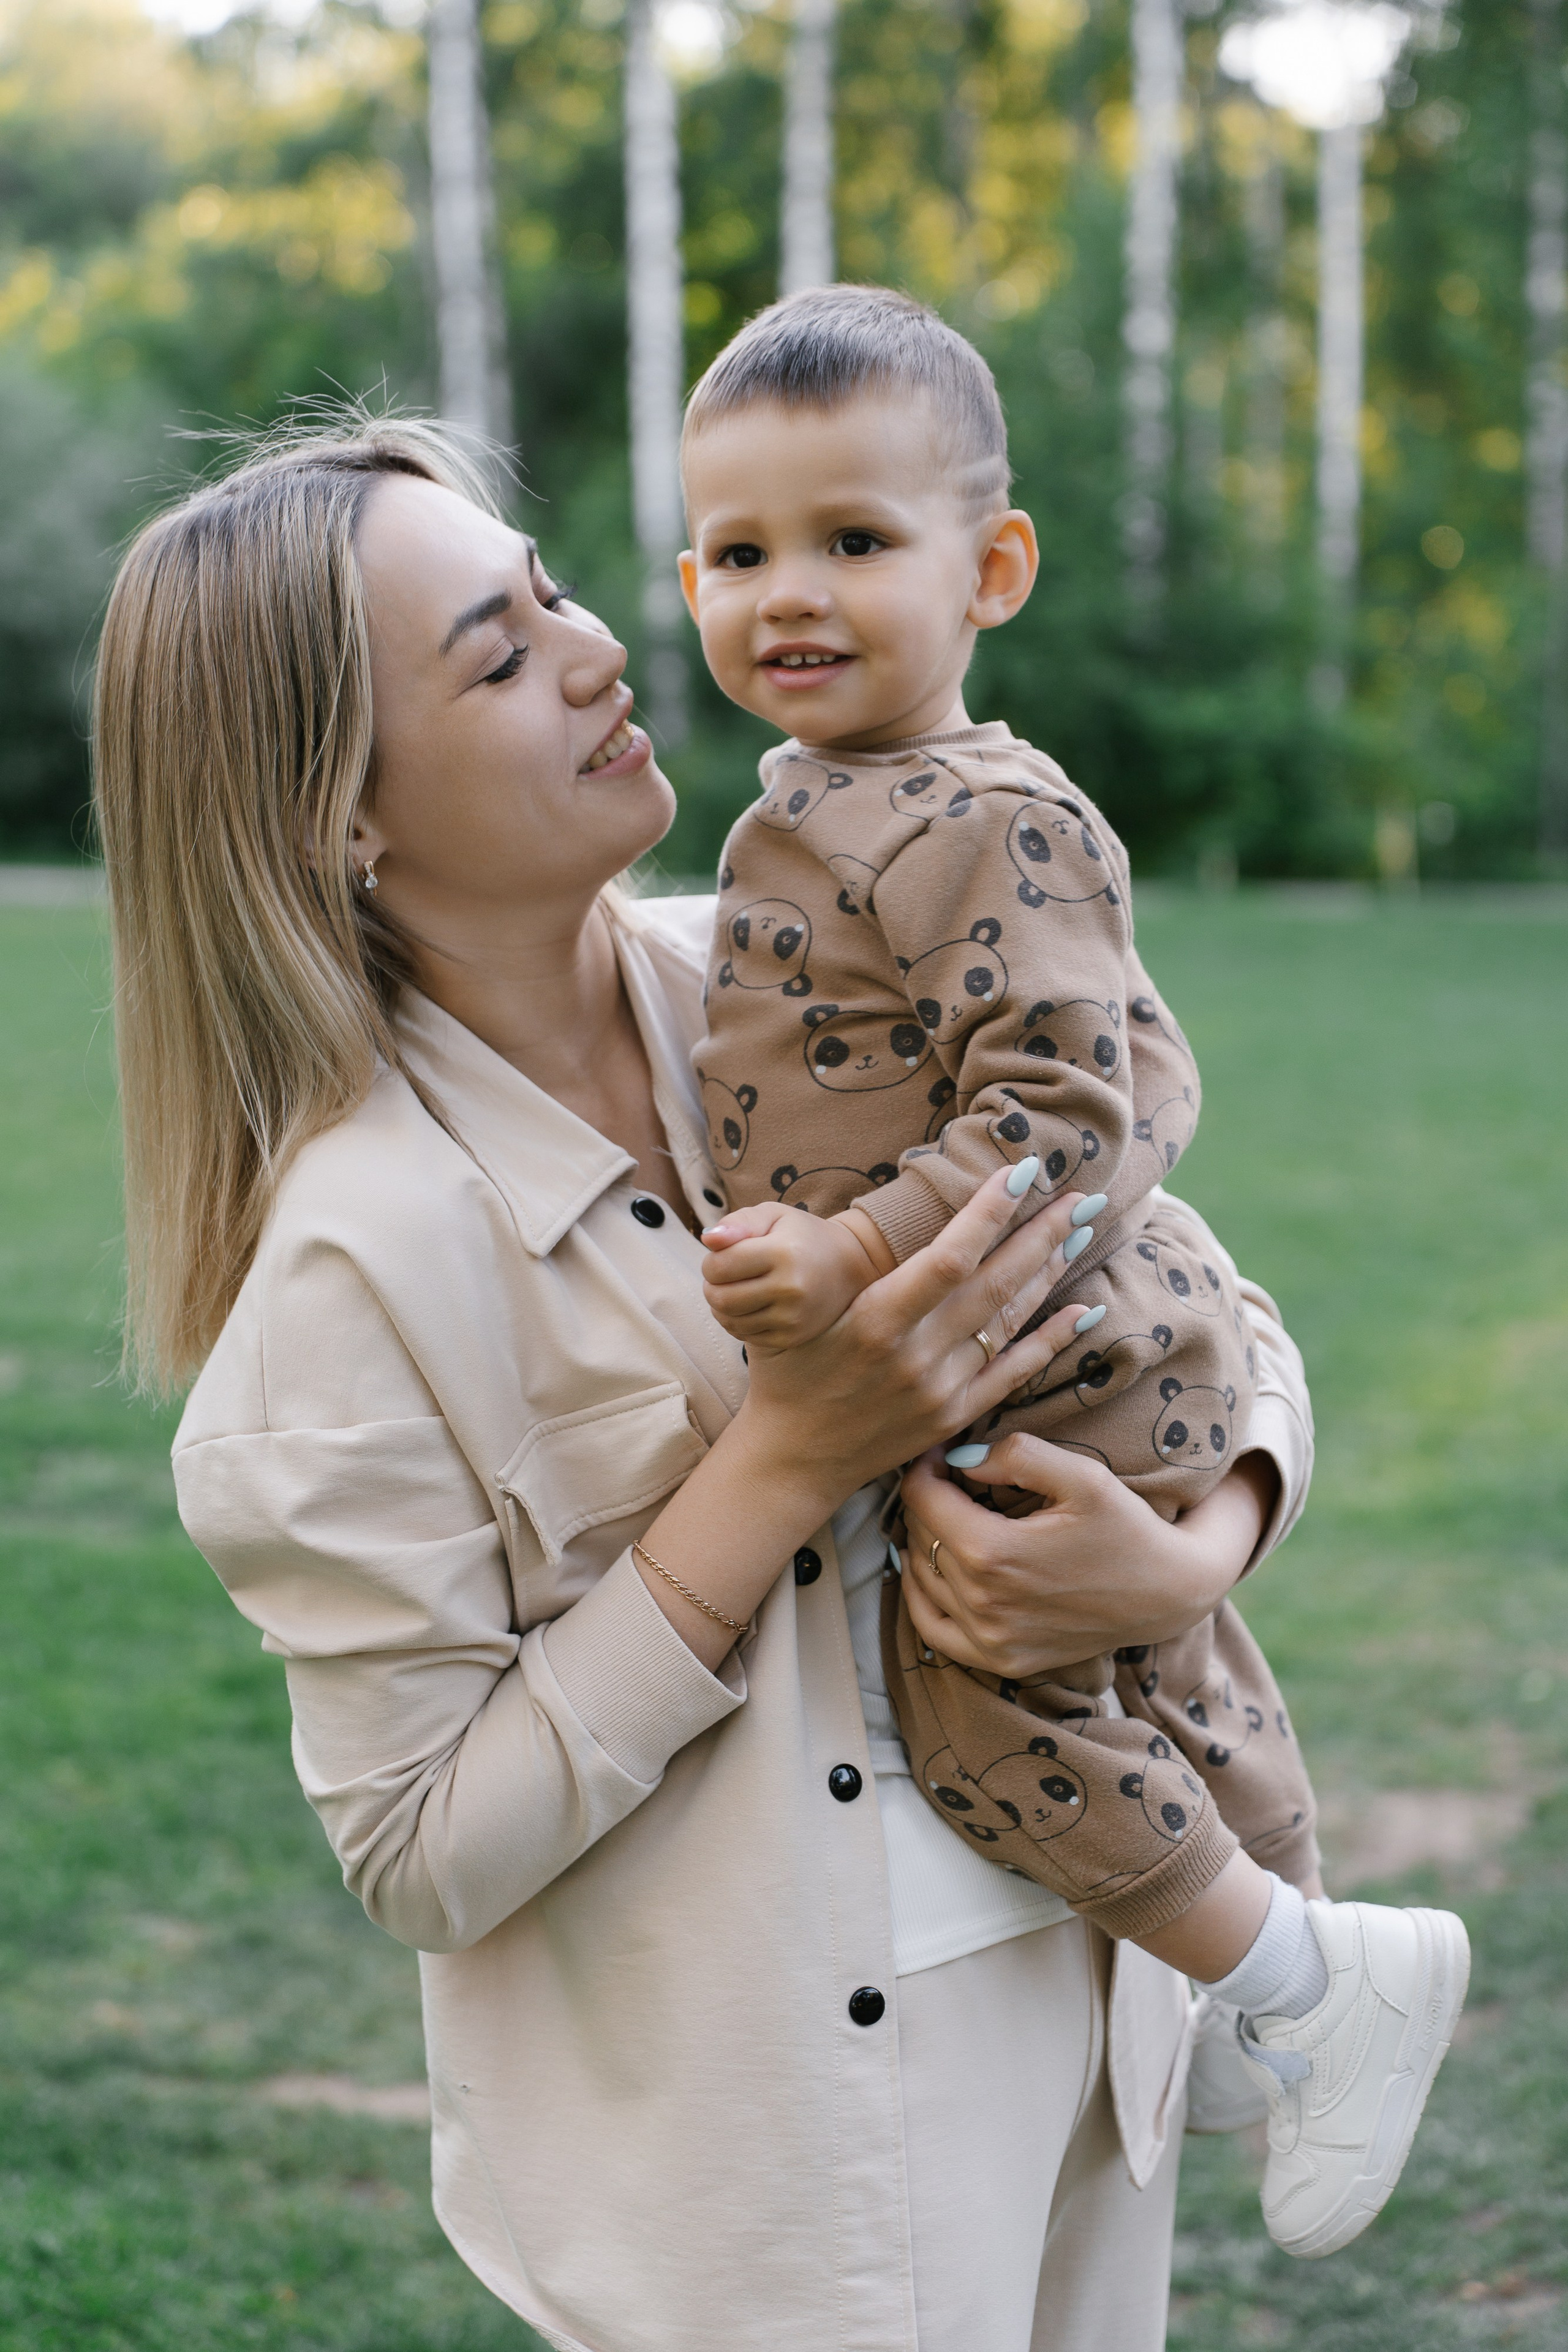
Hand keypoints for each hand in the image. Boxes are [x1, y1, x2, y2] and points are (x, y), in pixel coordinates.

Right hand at [633, 1168, 1100, 1670]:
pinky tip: (1084, 1310)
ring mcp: (941, 1390)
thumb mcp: (791, 1310)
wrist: (794, 1458)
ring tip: (1080, 1230)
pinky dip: (1053, 1340)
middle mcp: (915, 1357)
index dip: (989, 1213)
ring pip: (1010, 1322)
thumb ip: (811, 1264)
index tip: (1020, 1172)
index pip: (948, 1258)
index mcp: (874, 1322)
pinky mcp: (955, 1417)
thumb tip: (782, 1217)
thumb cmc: (787, 1368)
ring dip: (1051, 1273)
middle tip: (1079, 1194)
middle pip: (994, 1285)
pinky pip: (1015, 1373)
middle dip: (1041, 1234)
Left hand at [700, 1200, 881, 1350]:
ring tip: (734, 1288)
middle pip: (720, 1297)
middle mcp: (790, 1289)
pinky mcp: (792, 1337)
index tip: (723, 1254)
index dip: (711, 1260)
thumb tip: (708, 1238)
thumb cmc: (801, 1235)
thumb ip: (739, 1222)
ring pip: (729, 1320)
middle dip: (712, 1285)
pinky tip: (748, 1305)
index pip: (719, 1266)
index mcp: (783, 1253)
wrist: (847, 1267)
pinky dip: (737, 1321)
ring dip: (721, 1305)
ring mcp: (793, 1318)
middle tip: (723, 1275)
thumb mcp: (774, 1215)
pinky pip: (745, 1335)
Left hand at [899, 1436, 1278, 1679]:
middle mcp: (983, 1603)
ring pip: (920, 1578)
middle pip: (918, 1537)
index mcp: (994, 1553)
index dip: (924, 1466)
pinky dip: (923, 1595)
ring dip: (924, 1542)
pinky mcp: (1000, 1659)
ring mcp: (989, 1639)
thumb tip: (961, 1458)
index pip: (921, 1499)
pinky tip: (938, 1570)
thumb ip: (1018, 1454)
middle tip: (952, 1480)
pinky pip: (931, 1629)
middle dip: (928, 1501)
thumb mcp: (1084, 1476)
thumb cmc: (1128, 1529)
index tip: (942, 1453)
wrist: (1167, 1595)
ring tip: (951, 1517)